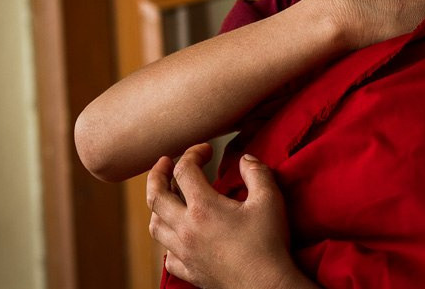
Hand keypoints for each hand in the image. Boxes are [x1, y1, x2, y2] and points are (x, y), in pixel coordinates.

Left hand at [147, 145, 304, 288]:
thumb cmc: (269, 246)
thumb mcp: (269, 201)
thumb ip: (257, 173)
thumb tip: (246, 158)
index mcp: (203, 207)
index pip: (185, 170)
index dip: (192, 153)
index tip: (205, 150)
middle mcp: (186, 229)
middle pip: (155, 195)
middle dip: (156, 174)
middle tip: (164, 163)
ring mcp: (185, 252)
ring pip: (155, 226)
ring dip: (157, 208)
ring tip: (166, 197)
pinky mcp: (190, 273)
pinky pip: (167, 257)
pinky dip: (167, 243)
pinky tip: (176, 238)